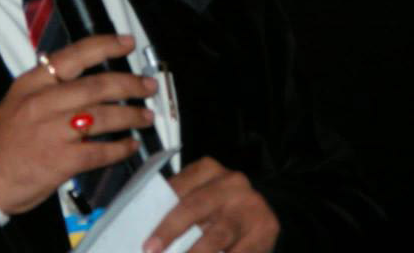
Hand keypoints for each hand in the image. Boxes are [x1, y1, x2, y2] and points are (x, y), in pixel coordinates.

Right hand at [0, 34, 157, 214]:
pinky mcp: (61, 161)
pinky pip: (100, 151)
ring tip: (146, 116)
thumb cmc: (1, 142)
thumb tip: (84, 78)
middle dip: (129, 84)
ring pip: (103, 116)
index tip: (127, 43)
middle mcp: (43, 103)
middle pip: (96, 86)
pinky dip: (120, 148)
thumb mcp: (17, 101)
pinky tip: (130, 146)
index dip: (105, 46)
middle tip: (147, 85)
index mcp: (32, 83)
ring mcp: (53, 132)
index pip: (73, 56)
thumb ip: (47, 88)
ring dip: (131, 116)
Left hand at [144, 156, 278, 252]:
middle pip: (194, 207)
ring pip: (217, 235)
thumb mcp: (199, 199)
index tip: (147, 242)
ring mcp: (250, 203)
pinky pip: (240, 251)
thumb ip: (178, 207)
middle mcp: (231, 182)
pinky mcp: (267, 227)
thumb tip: (149, 231)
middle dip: (171, 233)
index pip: (178, 190)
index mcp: (208, 169)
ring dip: (196, 252)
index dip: (160, 216)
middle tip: (152, 251)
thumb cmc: (221, 208)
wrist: (258, 215)